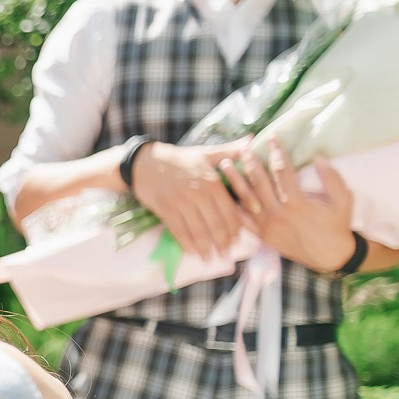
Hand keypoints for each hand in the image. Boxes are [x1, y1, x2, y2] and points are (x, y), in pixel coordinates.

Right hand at [129, 141, 247, 261]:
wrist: (145, 163)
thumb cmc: (179, 159)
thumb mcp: (205, 153)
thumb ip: (230, 151)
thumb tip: (253, 140)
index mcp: (212, 181)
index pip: (230, 210)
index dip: (235, 228)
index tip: (238, 239)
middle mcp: (198, 193)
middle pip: (216, 224)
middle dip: (223, 242)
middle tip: (226, 254)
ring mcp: (181, 203)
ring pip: (198, 231)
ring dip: (206, 248)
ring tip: (210, 258)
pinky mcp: (166, 210)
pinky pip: (180, 232)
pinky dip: (188, 244)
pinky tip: (193, 252)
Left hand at [219, 139, 357, 273]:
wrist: (330, 256)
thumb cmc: (337, 225)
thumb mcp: (343, 200)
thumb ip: (332, 177)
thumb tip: (318, 157)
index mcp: (297, 202)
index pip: (282, 170)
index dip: (276, 152)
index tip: (271, 138)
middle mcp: (278, 213)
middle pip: (259, 182)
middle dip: (250, 163)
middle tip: (242, 148)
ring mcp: (267, 225)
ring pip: (247, 199)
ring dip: (236, 180)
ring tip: (226, 165)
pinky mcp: (262, 236)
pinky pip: (242, 219)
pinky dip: (233, 205)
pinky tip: (225, 193)